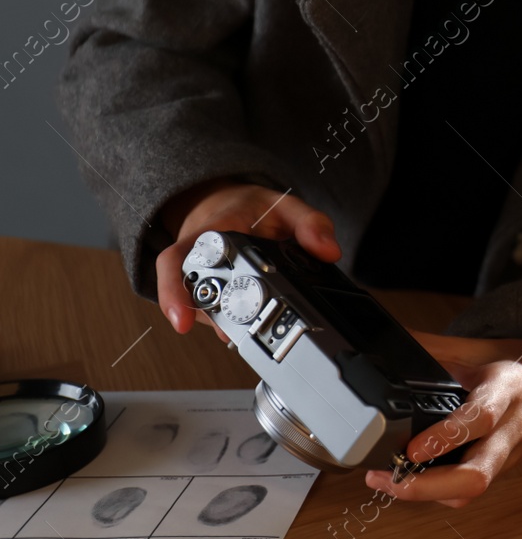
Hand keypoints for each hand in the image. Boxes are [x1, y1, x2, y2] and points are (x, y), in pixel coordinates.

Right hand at [153, 179, 341, 340]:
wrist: (228, 204)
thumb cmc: (252, 208)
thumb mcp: (287, 205)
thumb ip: (311, 223)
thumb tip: (329, 252)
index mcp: (211, 232)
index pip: (178, 260)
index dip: (174, 291)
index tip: (183, 321)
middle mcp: (196, 258)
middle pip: (188, 295)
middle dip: (210, 318)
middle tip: (231, 334)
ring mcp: (197, 278)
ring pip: (200, 310)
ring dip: (222, 323)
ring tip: (249, 327)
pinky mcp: (204, 291)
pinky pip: (211, 311)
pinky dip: (228, 321)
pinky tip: (248, 326)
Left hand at [364, 333, 521, 506]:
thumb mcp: (485, 348)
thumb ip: (438, 350)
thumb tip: (396, 345)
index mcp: (507, 392)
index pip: (481, 419)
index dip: (445, 437)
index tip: (412, 449)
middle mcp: (509, 431)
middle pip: (476, 476)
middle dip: (427, 487)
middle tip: (388, 478)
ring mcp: (506, 457)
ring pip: (471, 492)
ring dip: (425, 495)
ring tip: (386, 480)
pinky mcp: (499, 471)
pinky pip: (468, 492)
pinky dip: (435, 493)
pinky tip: (409, 480)